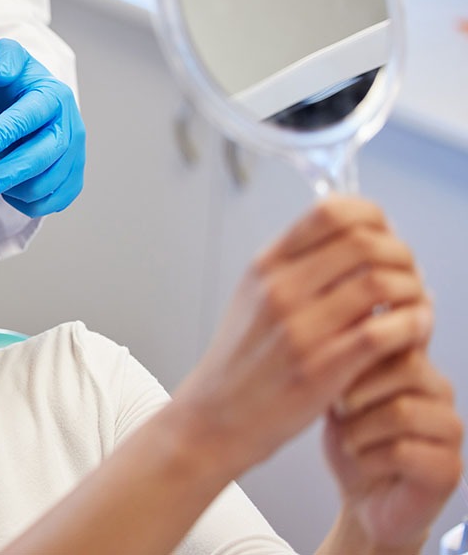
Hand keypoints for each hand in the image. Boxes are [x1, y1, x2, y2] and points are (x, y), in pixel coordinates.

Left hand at [0, 39, 84, 216]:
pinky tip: (10, 191)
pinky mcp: (73, 178)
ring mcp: (75, 154)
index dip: (12, 128)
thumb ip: (2, 57)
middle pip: (46, 155)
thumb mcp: (4, 59)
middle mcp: (71, 126)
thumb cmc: (9, 85)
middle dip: (13, 172)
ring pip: (50, 182)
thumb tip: (0, 73)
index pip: (35, 114)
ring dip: (18, 189)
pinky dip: (30, 203)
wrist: (24, 105)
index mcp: (54, 96)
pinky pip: (54, 200)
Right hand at [173, 197, 432, 477]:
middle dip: (402, 255)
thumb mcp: (253, 297)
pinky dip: (413, 326)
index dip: (373, 216)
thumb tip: (355, 238)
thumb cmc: (242, 360)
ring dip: (413, 291)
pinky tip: (414, 331)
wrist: (215, 417)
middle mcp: (280, 290)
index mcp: (266, 266)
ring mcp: (299, 329)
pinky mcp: (321, 369)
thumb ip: (296, 266)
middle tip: (408, 275)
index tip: (386, 236)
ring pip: (382, 284)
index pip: (330, 211)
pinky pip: (384, 332)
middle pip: (365, 243)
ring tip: (413, 306)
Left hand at [324, 348, 462, 550]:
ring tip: (349, 441)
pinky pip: (403, 452)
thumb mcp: (338, 391)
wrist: (363, 498)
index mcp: (414, 365)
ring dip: (360, 429)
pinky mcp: (449, 467)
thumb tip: (332, 316)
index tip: (338, 368)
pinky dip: (369, 459)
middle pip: (407, 367)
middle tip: (339, 410)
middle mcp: (439, 391)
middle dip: (358, 390)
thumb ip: (342, 357)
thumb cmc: (352, 440)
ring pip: (403, 411)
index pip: (402, 332)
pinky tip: (363, 462)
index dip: (364, 348)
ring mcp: (449, 428)